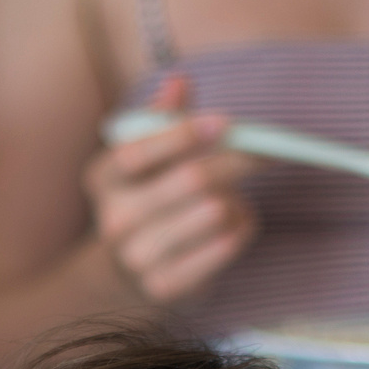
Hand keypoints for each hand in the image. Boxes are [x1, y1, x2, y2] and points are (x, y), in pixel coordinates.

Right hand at [81, 74, 257, 304]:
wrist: (130, 272)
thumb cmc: (148, 199)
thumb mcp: (146, 158)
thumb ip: (161, 119)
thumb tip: (179, 82)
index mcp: (102, 178)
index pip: (140, 150)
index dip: (185, 133)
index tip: (226, 122)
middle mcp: (113, 220)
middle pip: (191, 180)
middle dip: (236, 160)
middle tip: (266, 152)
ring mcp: (137, 258)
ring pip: (214, 212)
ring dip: (237, 200)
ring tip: (235, 199)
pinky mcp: (165, 287)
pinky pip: (224, 246)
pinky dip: (241, 230)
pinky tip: (237, 224)